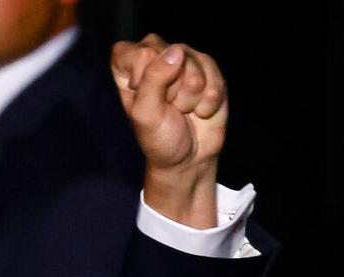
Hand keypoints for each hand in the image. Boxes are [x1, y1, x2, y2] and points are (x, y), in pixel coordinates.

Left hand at [111, 35, 227, 225]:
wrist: (190, 158)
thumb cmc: (160, 138)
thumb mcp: (146, 114)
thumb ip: (153, 79)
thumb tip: (176, 51)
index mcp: (129, 63)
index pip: (139, 53)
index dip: (147, 79)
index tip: (147, 100)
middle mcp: (155, 54)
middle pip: (169, 55)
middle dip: (172, 88)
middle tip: (168, 107)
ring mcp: (183, 58)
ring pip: (193, 64)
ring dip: (191, 96)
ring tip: (184, 109)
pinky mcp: (207, 66)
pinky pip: (214, 73)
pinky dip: (209, 98)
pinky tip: (201, 109)